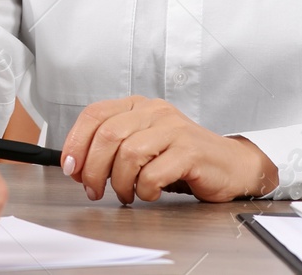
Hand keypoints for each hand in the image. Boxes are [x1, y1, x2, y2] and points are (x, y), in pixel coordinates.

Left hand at [60, 96, 277, 203]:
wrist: (231, 165)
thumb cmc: (182, 158)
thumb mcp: (143, 145)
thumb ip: (112, 148)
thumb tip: (75, 166)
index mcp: (138, 106)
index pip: (94, 114)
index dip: (75, 142)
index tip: (70, 168)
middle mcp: (154, 111)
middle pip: (107, 135)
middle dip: (93, 169)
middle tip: (94, 190)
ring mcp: (173, 129)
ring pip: (128, 153)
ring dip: (120, 182)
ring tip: (127, 194)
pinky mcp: (190, 151)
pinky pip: (153, 172)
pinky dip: (144, 189)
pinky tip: (150, 193)